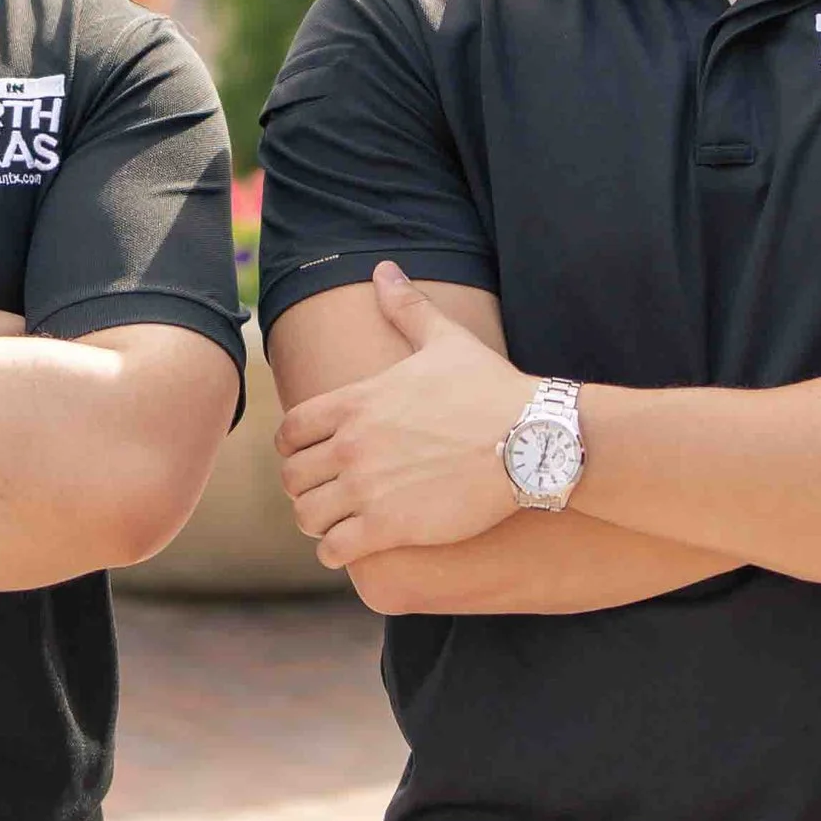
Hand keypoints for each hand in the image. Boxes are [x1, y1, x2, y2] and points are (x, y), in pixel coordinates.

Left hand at [276, 263, 529, 564]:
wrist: (532, 439)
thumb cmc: (491, 389)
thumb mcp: (445, 340)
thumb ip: (407, 307)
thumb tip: (385, 270)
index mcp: (356, 402)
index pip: (288, 431)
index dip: (292, 447)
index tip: (308, 456)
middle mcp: (352, 445)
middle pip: (292, 477)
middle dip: (304, 486)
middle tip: (326, 492)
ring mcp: (368, 488)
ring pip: (306, 516)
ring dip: (316, 521)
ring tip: (336, 522)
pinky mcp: (390, 527)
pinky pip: (335, 549)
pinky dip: (335, 551)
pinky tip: (352, 546)